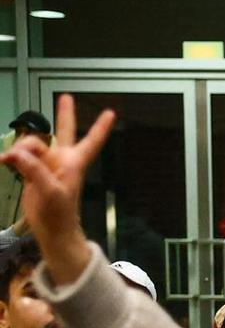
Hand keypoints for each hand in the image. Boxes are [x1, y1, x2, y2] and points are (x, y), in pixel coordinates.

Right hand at [0, 94, 115, 285]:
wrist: (52, 230)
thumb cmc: (60, 213)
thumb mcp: (50, 191)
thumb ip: (34, 170)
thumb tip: (16, 153)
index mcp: (74, 163)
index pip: (91, 141)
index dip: (100, 127)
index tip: (111, 112)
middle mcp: (62, 159)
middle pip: (64, 132)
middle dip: (65, 114)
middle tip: (66, 97)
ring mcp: (46, 164)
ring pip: (32, 143)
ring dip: (20, 148)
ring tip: (9, 160)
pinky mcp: (32, 171)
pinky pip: (20, 155)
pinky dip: (11, 156)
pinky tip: (4, 161)